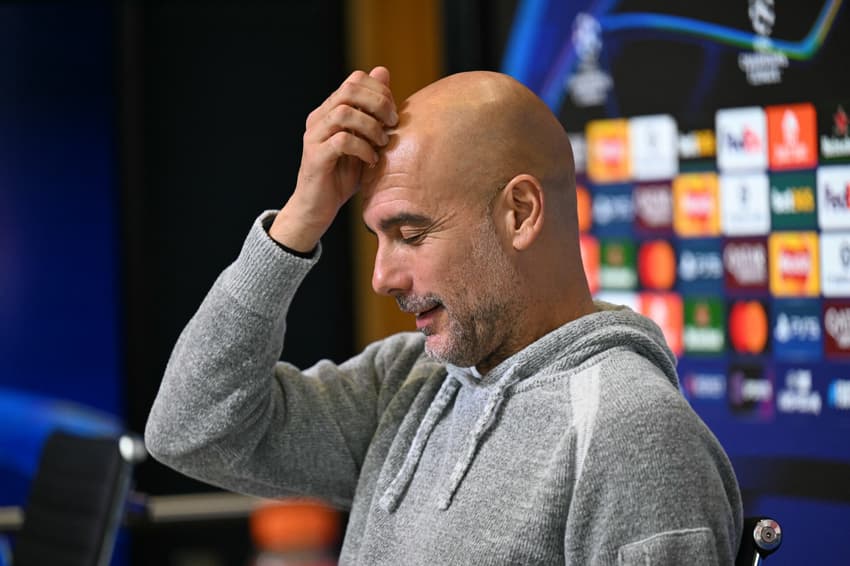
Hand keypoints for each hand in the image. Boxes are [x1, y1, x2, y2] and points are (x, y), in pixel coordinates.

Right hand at [270, 66, 397, 251]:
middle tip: (392, 123)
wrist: (318, 208)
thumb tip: (383, 73)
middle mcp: (319, 118)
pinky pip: (342, 141)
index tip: (394, 112)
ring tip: (382, 143)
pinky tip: (371, 160)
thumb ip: (373, 111)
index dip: (380, 91)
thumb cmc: (344, 176)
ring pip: (344, 113)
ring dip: (371, 126)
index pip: (355, 80)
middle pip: (349, 90)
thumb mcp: (365, 141)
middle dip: (378, 103)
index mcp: (330, 110)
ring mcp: (314, 136)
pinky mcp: (315, 157)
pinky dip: (363, 148)